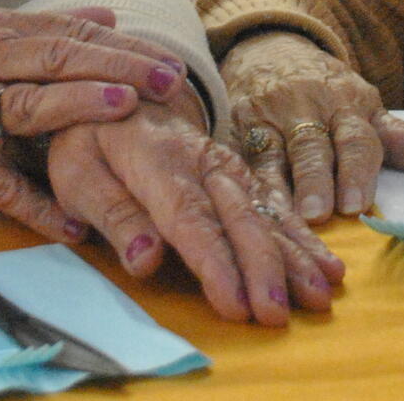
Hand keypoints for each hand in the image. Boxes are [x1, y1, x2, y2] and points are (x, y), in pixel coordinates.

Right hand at [0, 5, 187, 241]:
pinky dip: (37, 207)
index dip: (123, 46)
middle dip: (118, 68)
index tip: (168, 58)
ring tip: (127, 113)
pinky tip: (74, 224)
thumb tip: (109, 16)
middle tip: (168, 80)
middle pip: (60, 59)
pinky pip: (1, 187)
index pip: (71, 33)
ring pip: (30, 106)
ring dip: (79, 108)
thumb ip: (46, 27)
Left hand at [48, 100, 345, 325]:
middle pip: (238, 217)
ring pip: (265, 212)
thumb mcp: (77, 172)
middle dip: (262, 268)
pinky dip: (303, 238)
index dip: (215, 263)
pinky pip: (275, 205)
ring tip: (320, 294)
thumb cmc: (89, 139)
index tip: (236, 305)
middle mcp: (202, 162)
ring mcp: (227, 167)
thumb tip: (145, 259)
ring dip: (294, 255)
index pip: (189, 217)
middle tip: (277, 316)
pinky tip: (326, 266)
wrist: (117, 88)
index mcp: (156, 160)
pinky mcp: (241, 174)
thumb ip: (112, 215)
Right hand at [220, 30, 403, 222]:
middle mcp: (305, 109)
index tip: (358, 204)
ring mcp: (266, 118)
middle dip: (317, 180)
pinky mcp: (234, 130)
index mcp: (345, 103)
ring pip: (272, 159)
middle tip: (321, 213)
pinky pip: (239, 163)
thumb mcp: (365, 107)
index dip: (357, 171)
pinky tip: (244, 214)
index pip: (355, 138)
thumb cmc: (326, 90)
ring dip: (279, 192)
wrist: (267, 47)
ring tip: (285, 220)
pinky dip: (243, 189)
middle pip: (312, 149)